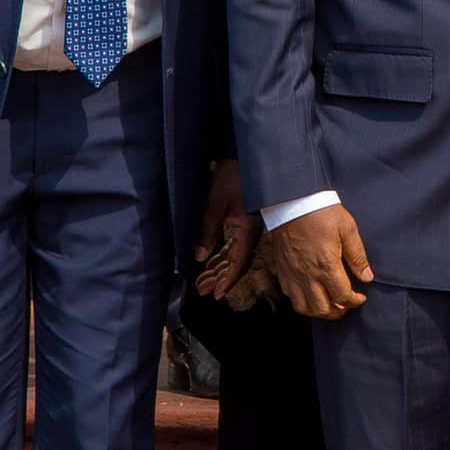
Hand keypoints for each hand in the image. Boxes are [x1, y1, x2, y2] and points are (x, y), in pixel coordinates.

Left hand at [193, 160, 260, 299]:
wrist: (249, 155)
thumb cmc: (234, 176)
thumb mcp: (216, 204)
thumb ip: (207, 231)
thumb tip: (200, 257)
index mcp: (247, 230)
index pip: (239, 263)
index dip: (228, 281)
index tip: (216, 294)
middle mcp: (250, 231)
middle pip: (236, 261)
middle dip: (219, 277)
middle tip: (202, 289)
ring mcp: (247, 225)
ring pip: (234, 253)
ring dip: (219, 266)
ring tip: (203, 278)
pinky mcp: (243, 218)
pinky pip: (234, 243)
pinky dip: (222, 253)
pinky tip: (211, 258)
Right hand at [263, 204, 373, 319]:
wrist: (293, 202)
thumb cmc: (322, 213)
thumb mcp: (348, 229)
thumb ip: (358, 256)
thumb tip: (367, 277)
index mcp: (326, 265)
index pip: (342, 296)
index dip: (354, 302)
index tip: (360, 298)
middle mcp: (307, 275)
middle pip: (322, 309)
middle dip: (337, 313)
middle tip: (346, 307)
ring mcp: (292, 274)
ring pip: (303, 307)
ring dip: (318, 311)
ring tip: (329, 305)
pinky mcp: (283, 271)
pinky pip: (289, 296)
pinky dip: (301, 301)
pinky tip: (311, 294)